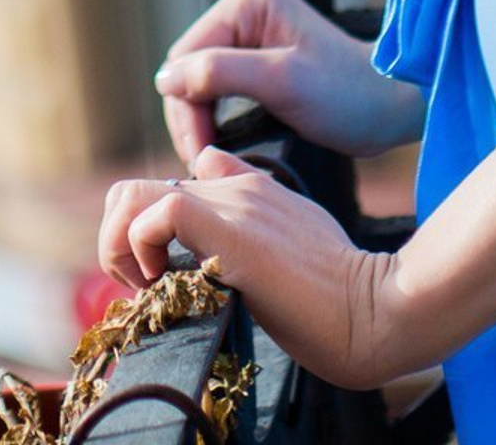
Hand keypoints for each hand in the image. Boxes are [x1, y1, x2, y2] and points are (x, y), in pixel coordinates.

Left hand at [94, 149, 425, 389]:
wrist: (376, 310)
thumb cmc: (341, 294)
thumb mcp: (296, 240)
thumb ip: (257, 217)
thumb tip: (218, 188)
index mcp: (248, 190)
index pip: (175, 184)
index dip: (149, 230)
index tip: (161, 278)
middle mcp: (233, 187)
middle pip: (136, 187)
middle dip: (119, 238)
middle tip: (144, 287)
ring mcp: (230, 204)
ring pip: (132, 195)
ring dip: (121, 245)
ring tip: (148, 288)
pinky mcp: (228, 230)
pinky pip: (158, 216)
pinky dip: (141, 250)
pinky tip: (164, 286)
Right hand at [154, 0, 421, 164]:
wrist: (392, 104)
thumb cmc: (349, 94)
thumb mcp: (284, 83)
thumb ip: (221, 73)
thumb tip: (165, 78)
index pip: (188, 55)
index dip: (185, 107)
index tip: (196, 157)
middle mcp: (243, 4)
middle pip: (189, 66)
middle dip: (191, 116)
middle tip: (200, 165)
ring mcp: (250, 27)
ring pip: (200, 79)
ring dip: (200, 120)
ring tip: (208, 161)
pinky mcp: (257, 53)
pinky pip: (219, 85)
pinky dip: (215, 117)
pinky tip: (218, 146)